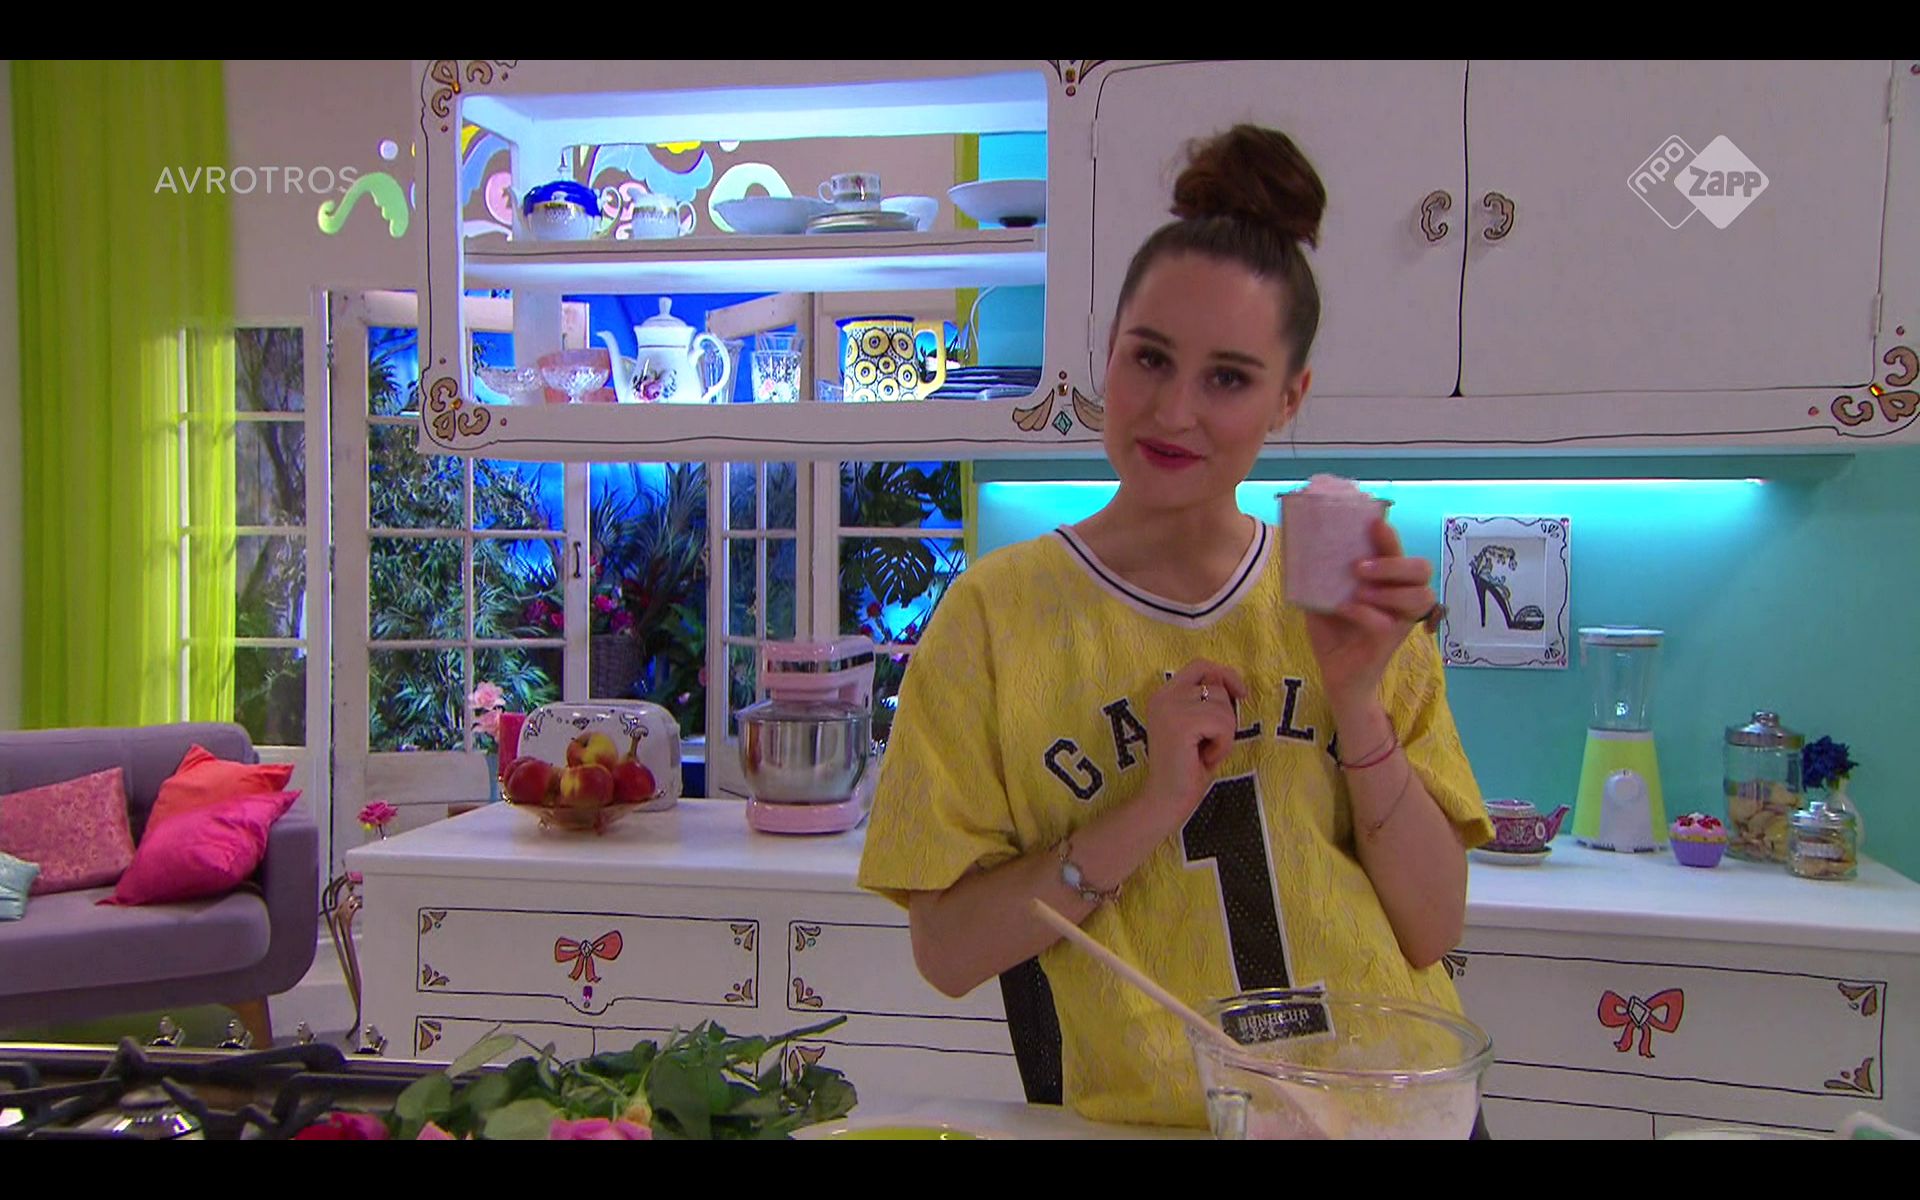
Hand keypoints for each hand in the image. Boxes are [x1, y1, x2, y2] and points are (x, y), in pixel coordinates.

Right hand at [1142, 658, 1248, 820]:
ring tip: (1204, 752)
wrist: (1166, 799)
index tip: (1241, 694)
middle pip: (1217, 687)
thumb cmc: (1187, 767)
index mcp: (1164, 694)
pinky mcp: (1181, 723)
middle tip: (1207, 743)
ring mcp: (1170, 707)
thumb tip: (1227, 682)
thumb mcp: (1199, 726)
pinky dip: (1222, 744)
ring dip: (1224, 734)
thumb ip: (1207, 701)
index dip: (1225, 674)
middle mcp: (1163, 695)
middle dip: (1225, 718)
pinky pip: (1223, 724)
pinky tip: (1205, 758)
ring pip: (1223, 706)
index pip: (1200, 665)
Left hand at [1304, 518, 1437, 710]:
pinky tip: (1345, 609)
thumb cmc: (1334, 631)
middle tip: (1359, 567)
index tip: (1372, 523)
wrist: (1335, 673)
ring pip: (1421, 595)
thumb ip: (1322, 576)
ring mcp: (1400, 619)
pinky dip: (1365, 613)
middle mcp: (1402, 597)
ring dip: (1389, 587)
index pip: (1399, 551)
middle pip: (1422, 569)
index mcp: (1388, 581)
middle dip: (1394, 562)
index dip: (1391, 537)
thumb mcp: (1322, 598)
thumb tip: (1305, 549)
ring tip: (1358, 590)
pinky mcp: (1391, 641)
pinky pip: (1388, 622)